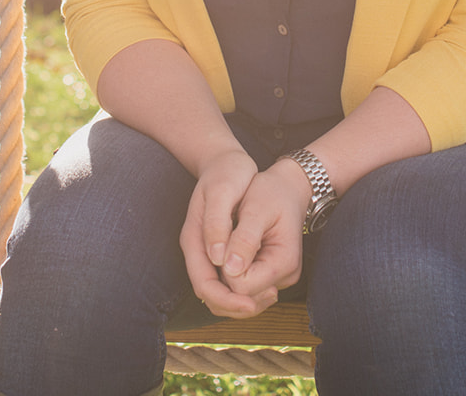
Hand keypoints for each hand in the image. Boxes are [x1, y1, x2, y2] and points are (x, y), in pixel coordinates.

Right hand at [180, 148, 268, 317]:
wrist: (227, 160)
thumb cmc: (227, 171)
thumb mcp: (224, 190)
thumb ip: (218, 223)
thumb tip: (218, 260)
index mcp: (193, 240)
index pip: (204, 285)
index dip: (227, 300)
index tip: (252, 303)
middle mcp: (199, 251)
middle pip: (211, 296)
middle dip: (237, 305)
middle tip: (268, 299)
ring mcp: (209, 253)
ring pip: (221, 293)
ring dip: (245, 300)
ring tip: (272, 293)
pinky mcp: (222, 253)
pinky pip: (231, 282)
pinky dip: (249, 288)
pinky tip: (269, 282)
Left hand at [218, 158, 310, 303]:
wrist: (287, 189)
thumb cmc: (272, 193)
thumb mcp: (257, 209)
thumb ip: (244, 240)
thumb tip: (230, 269)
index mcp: (284, 262)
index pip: (242, 287)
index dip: (223, 270)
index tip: (220, 244)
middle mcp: (284, 278)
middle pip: (241, 300)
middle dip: (220, 282)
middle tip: (215, 249)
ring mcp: (277, 281)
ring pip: (240, 301)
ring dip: (222, 283)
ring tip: (221, 251)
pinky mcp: (269, 279)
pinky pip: (243, 291)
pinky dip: (229, 280)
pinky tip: (226, 256)